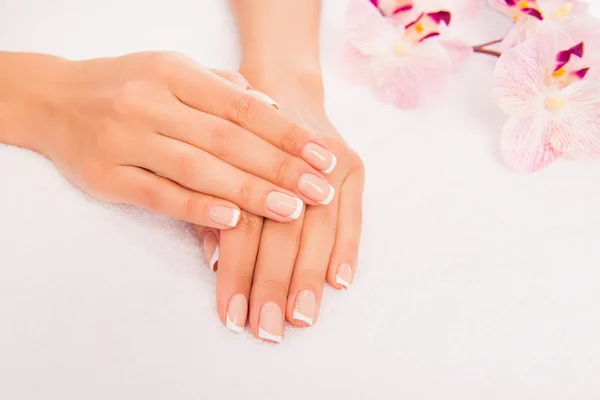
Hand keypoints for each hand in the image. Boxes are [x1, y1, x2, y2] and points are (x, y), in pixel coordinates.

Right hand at [0, 52, 337, 226]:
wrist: (53, 100)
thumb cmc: (127, 86)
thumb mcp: (173, 71)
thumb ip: (222, 88)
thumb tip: (272, 108)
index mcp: (173, 72)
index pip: (243, 107)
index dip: (287, 134)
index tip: (323, 158)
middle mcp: (150, 102)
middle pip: (227, 140)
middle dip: (279, 168)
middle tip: (320, 191)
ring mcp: (126, 139)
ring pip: (197, 168)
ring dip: (248, 191)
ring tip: (291, 210)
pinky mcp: (107, 175)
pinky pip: (158, 194)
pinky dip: (196, 208)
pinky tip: (232, 219)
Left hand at [196, 72, 364, 341]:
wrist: (283, 88)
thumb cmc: (242, 138)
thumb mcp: (218, 167)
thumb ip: (214, 209)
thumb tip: (214, 259)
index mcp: (248, 160)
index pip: (243, 225)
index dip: (238, 273)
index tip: (233, 316)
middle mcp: (292, 160)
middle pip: (282, 229)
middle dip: (273, 283)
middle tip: (268, 329)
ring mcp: (329, 161)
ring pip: (318, 226)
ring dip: (309, 276)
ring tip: (301, 317)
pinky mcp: (354, 165)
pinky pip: (354, 213)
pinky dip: (348, 248)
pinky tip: (340, 282)